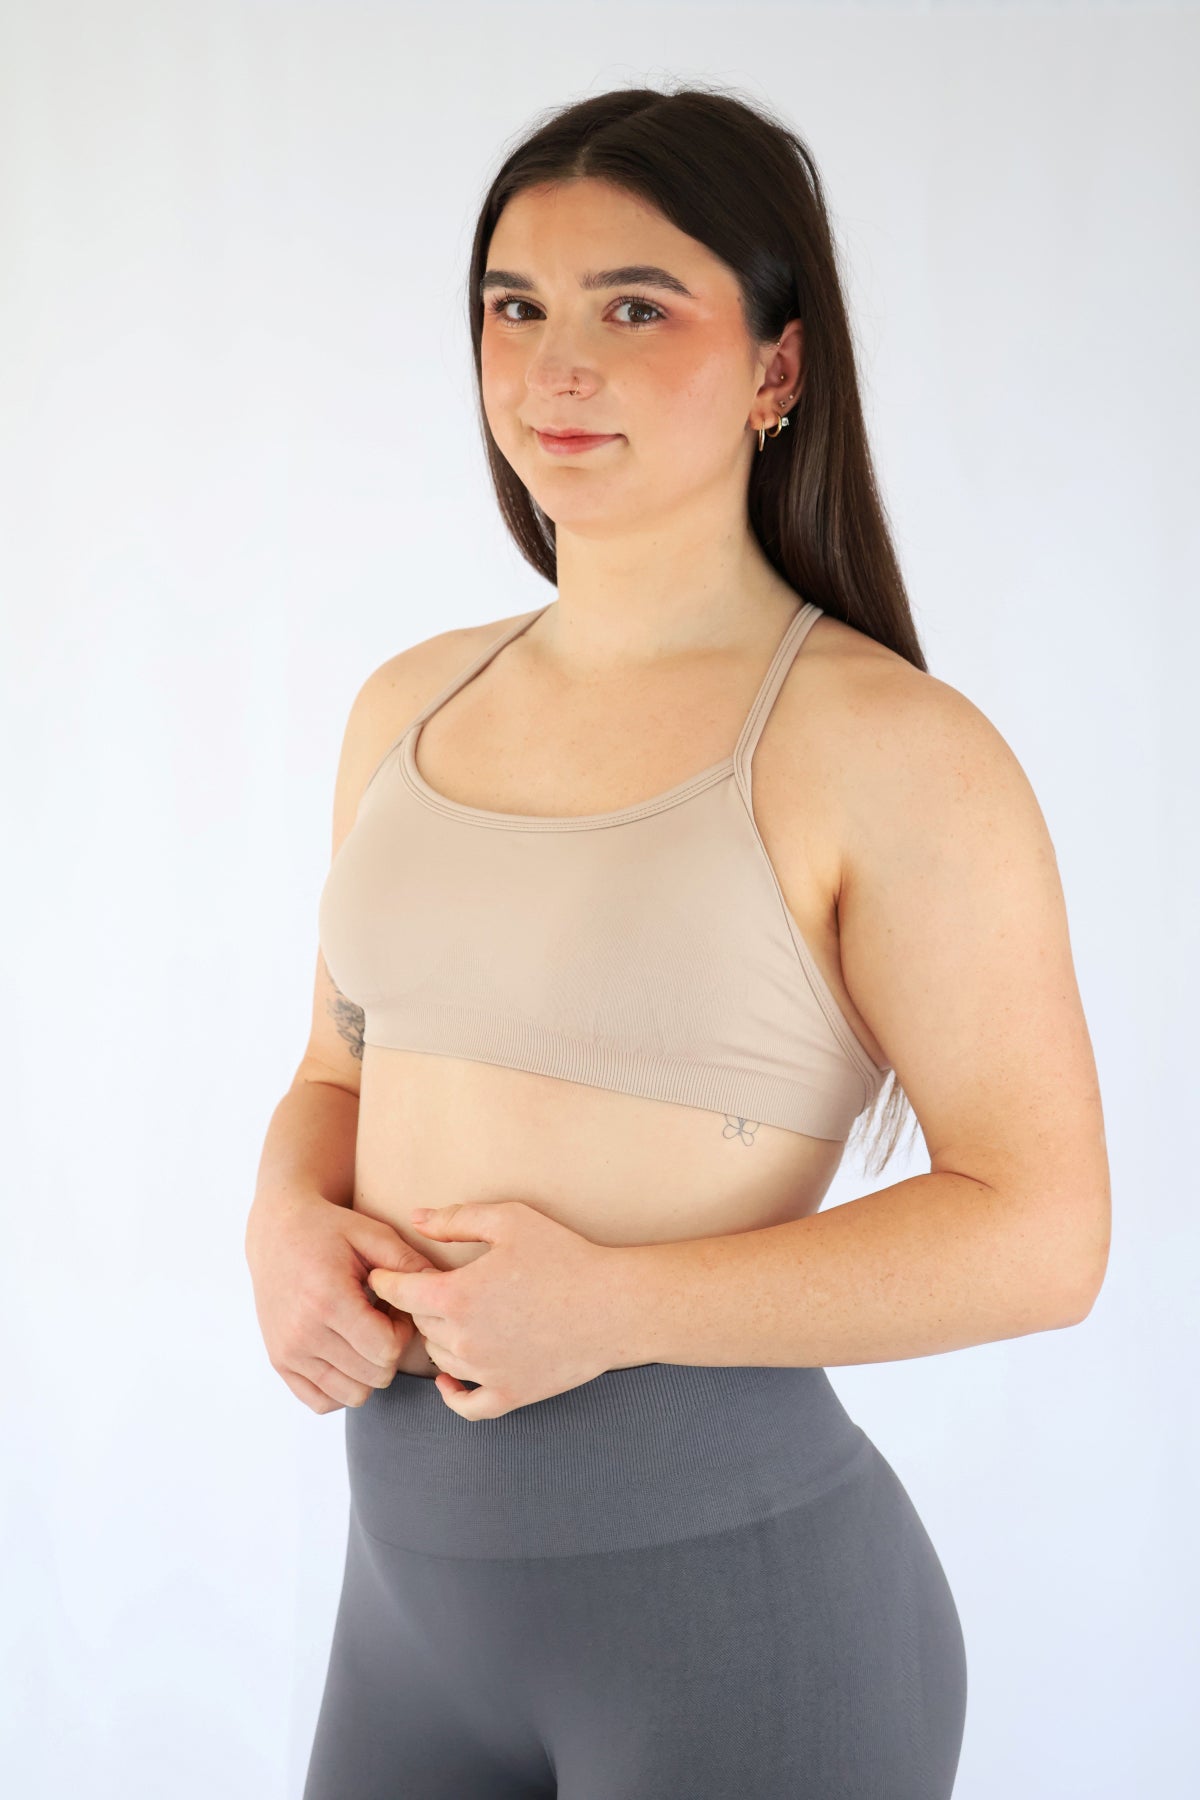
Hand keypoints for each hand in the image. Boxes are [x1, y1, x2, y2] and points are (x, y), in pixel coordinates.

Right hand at [245, 1189, 440, 1413]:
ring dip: (369, 1370)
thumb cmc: (328, 1230)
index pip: (386, 1350)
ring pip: (353, 1395)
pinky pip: (323, 1401)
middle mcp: (303, 1333)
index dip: (404, 1332)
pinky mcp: (280, 1363)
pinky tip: (347, 1353)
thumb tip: (442, 1292)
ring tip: (364, 1334)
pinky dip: (342, 1386)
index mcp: (328, 1299)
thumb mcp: (372, 1234)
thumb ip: (409, 1263)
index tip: (397, 1308)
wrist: (276, 1231)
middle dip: (390, 1351)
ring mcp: (288, 1353)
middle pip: (374, 1375)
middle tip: (383, 1319)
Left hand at [368, 1200, 618, 1418]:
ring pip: (439, 1359)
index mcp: (456, 1296)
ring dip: (440, 1338)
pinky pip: (465, 1405)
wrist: (615, 1306)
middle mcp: (463, 1339)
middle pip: (420, 1324)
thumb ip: (456, 1219)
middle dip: (421, 1305)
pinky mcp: (510, 1394)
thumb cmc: (565, 1257)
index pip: (397, 1293)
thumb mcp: (510, 1221)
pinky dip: (452, 1394)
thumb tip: (414, 1218)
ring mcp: (485, 1372)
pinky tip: (450, 1380)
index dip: (385, 1280)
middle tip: (434, 1289)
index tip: (383, 1275)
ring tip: (456, 1319)